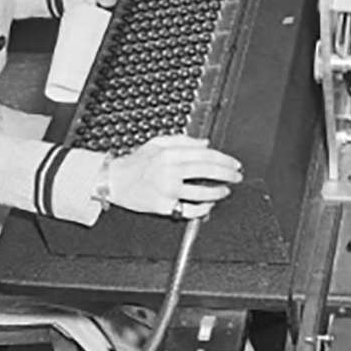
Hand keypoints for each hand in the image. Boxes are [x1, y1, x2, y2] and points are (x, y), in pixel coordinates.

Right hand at [107, 134, 241, 220]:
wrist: (114, 181)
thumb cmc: (136, 163)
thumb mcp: (158, 143)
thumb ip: (184, 141)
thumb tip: (206, 143)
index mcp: (170, 153)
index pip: (206, 155)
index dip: (225, 159)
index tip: (234, 163)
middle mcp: (170, 171)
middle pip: (208, 171)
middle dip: (227, 174)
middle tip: (237, 176)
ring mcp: (167, 190)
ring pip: (201, 192)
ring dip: (218, 192)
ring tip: (225, 190)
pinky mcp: (164, 206)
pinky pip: (189, 210)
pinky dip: (202, 209)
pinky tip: (208, 205)